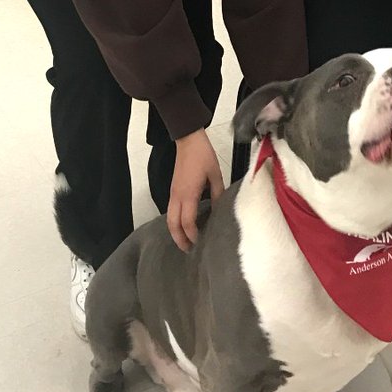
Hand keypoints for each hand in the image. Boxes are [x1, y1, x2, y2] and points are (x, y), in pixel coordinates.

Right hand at [167, 129, 223, 251]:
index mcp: (188, 194)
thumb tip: (221, 209)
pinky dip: (175, 223)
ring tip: (186, 242)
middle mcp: (177, 196)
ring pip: (169, 219)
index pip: (188, 222)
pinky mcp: (173, 190)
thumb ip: (218, 193)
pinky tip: (184, 226)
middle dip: (180, 239)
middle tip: (189, 250)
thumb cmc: (203, 156)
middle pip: (173, 224)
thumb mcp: (215, 174)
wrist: (188, 140)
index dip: (193, 235)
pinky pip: (171, 211)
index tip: (200, 243)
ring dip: (175, 232)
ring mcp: (173, 193)